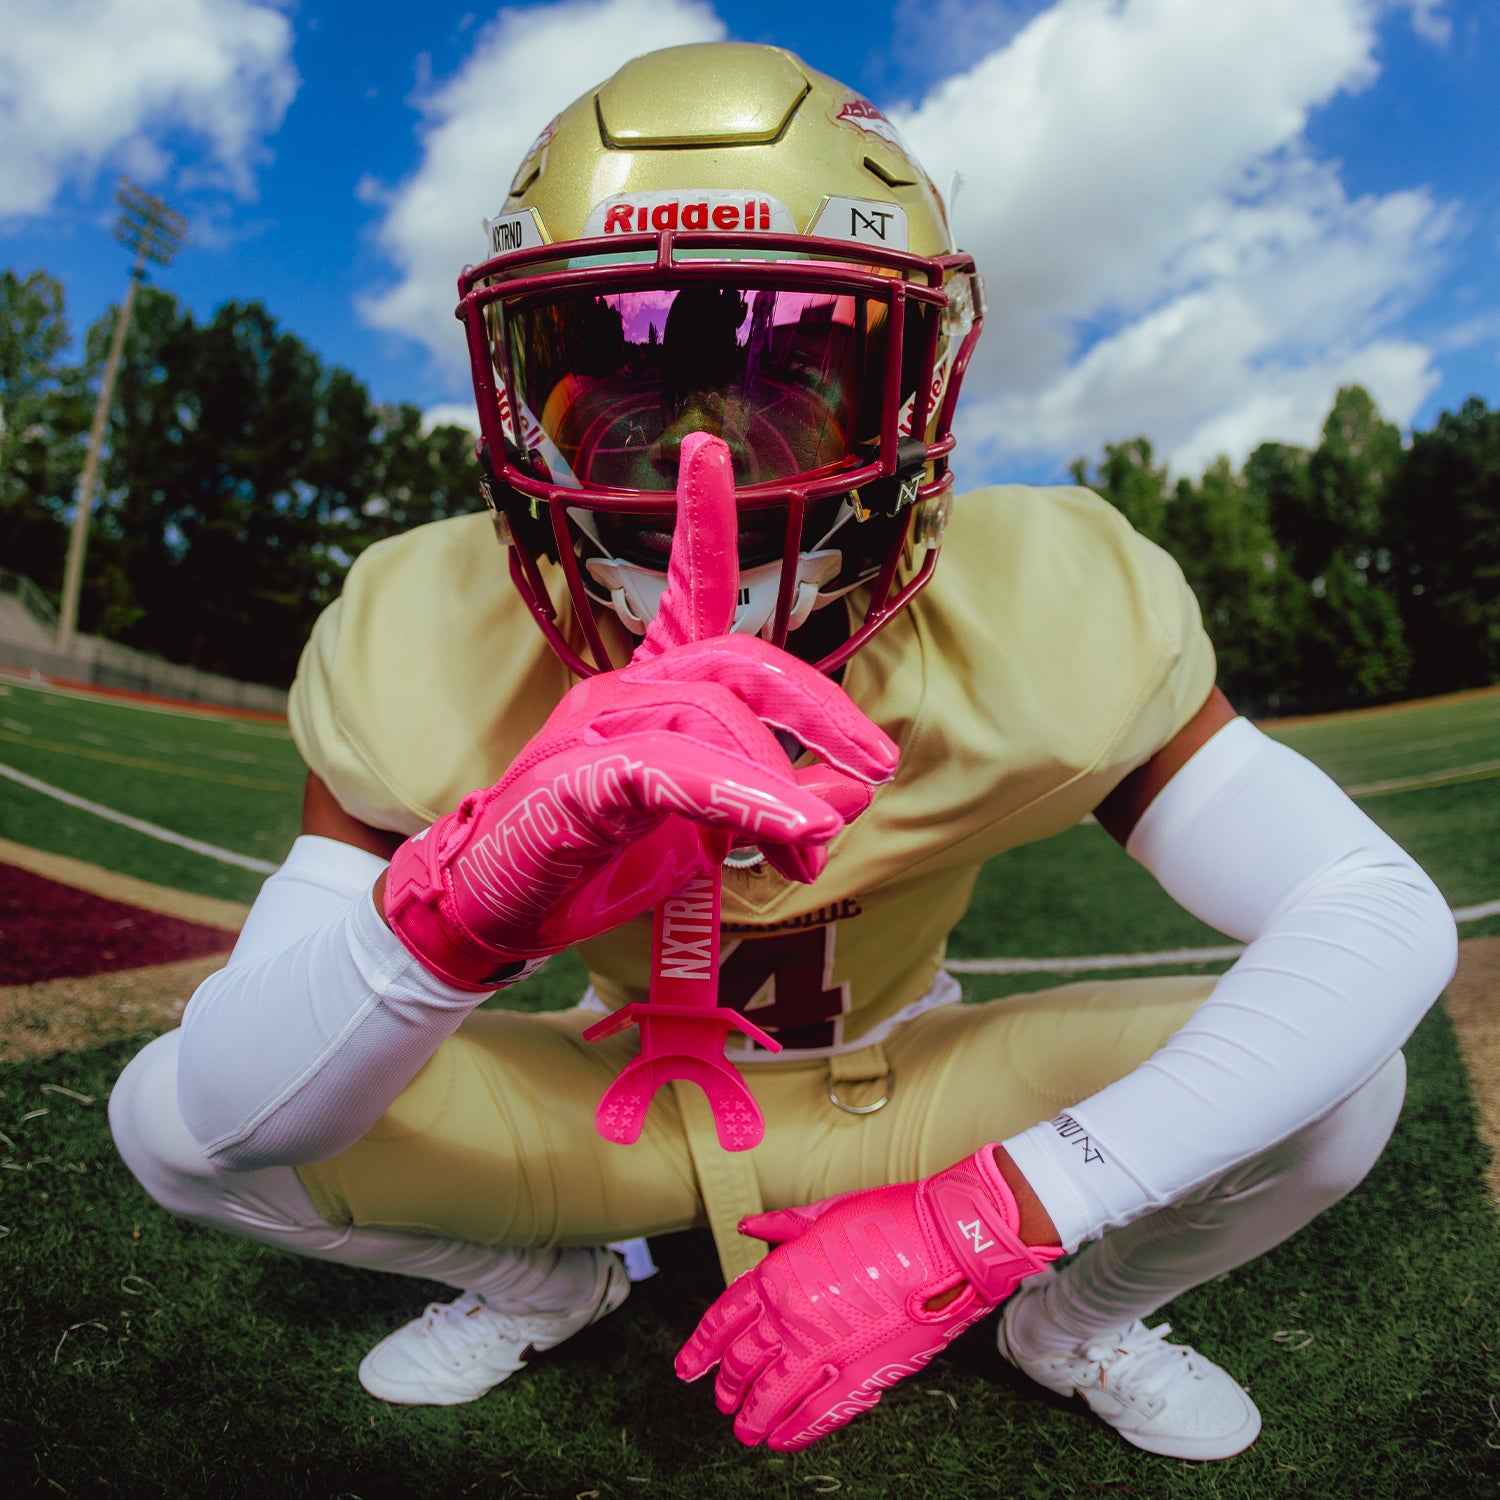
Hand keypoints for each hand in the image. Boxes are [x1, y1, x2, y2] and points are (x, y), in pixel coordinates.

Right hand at [382, 432, 897, 988]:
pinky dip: (740, 799)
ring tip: (816, 844)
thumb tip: (851, 797)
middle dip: (821, 711)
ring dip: (782, 785)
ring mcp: (589, 730)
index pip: (683, 594)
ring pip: (710, 719)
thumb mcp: (703, 835)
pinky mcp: (572, 783)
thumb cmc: (591, 862)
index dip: (702, 524)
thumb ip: (775, 808)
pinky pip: (668, 773)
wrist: (486, 911)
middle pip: (735, 664)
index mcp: (646, 691)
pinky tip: (787, 830)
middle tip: (878, 767)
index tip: (705, 448)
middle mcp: (618, 692)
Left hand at [675, 1145, 1062, 1450]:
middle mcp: (792, 1315)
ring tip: (744, 1432)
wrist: (948, 1240)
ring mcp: (825, 1348)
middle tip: (721, 1401)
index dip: (702, 1347)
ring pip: (771, 1394)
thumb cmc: (891, 1217)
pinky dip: (797, 1430)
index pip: (725, 1318)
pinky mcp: (863, 1372)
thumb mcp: (826, 1211)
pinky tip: (782, 1440)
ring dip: (752, 1416)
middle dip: (727, 1385)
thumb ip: (782, 1225)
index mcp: (780, 1272)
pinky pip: (818, 1412)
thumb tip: (748, 1224)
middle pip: (743, 1360)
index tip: (688, 1367)